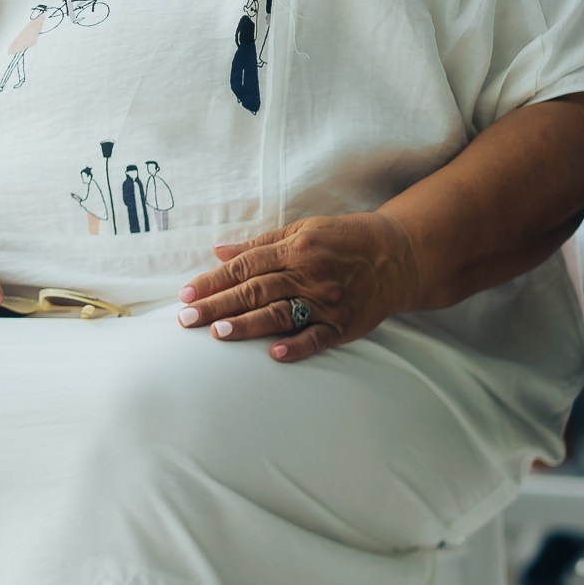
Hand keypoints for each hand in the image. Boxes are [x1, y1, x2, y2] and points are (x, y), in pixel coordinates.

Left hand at [178, 213, 422, 362]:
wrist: (399, 255)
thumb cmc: (343, 239)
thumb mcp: (301, 230)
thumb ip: (259, 244)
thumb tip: (218, 251)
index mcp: (295, 248)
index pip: (244, 267)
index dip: (212, 280)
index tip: (185, 294)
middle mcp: (309, 274)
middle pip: (255, 291)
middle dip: (217, 304)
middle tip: (186, 319)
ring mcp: (328, 301)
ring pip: (280, 314)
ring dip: (247, 324)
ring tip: (217, 332)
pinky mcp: (346, 324)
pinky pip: (318, 338)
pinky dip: (297, 346)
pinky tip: (274, 354)